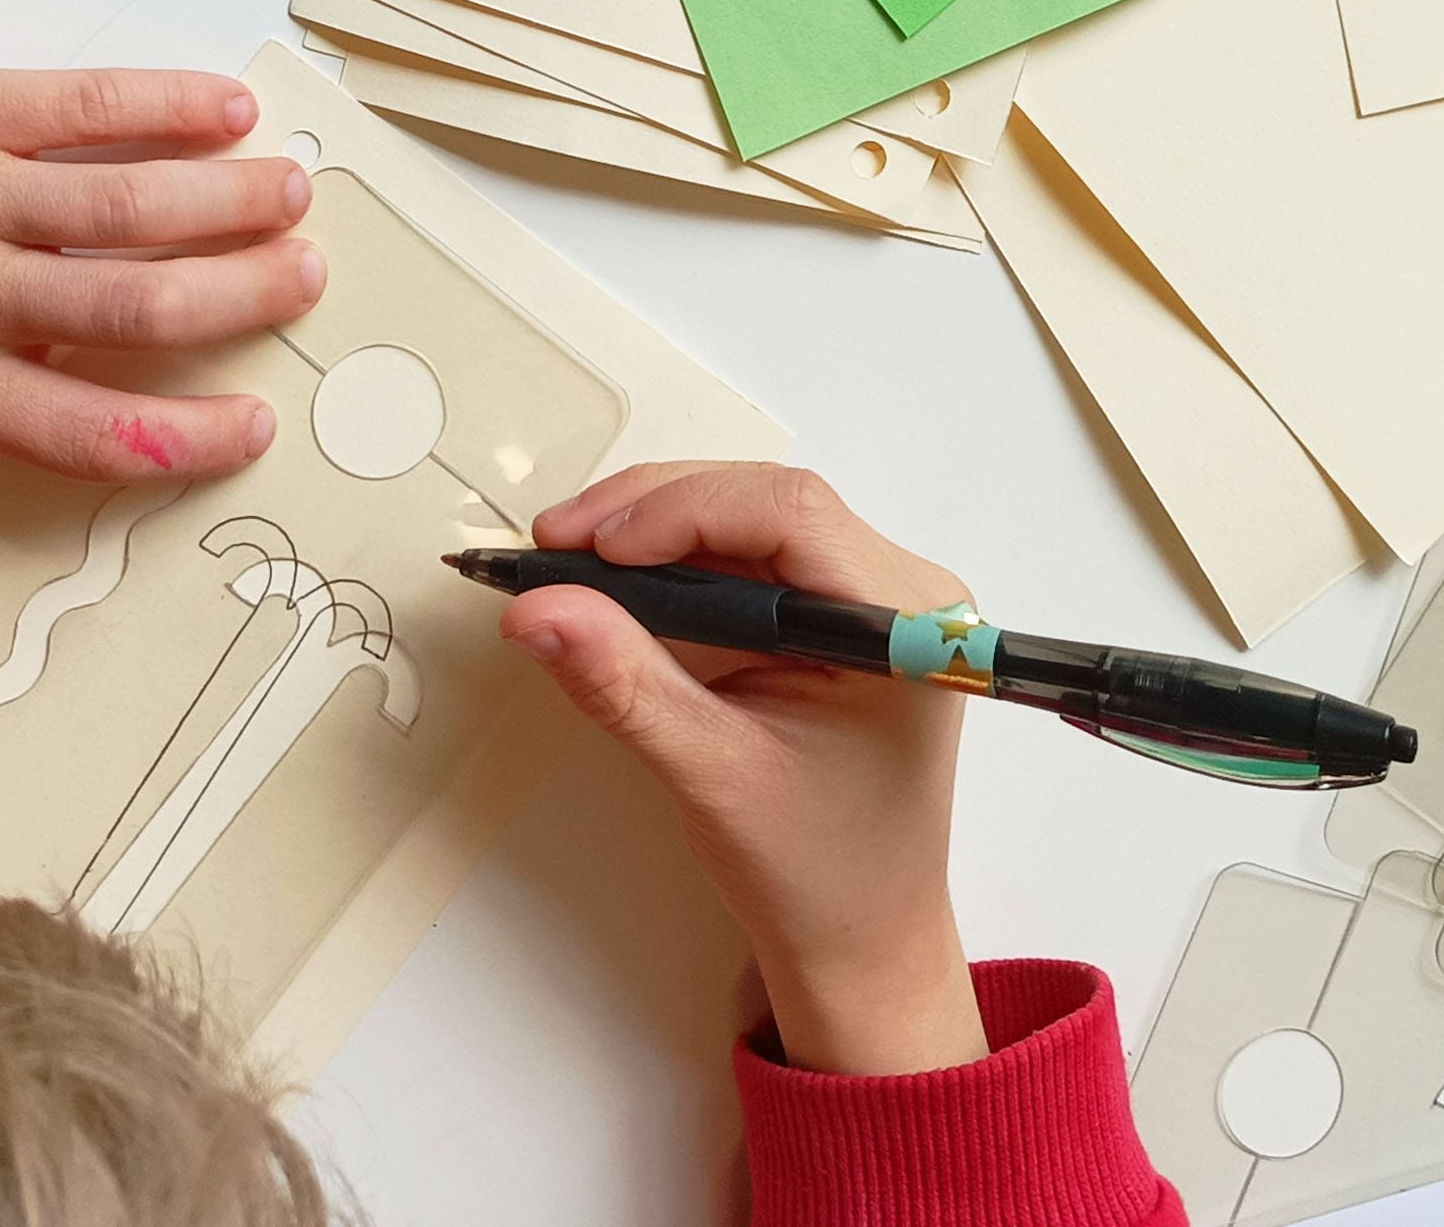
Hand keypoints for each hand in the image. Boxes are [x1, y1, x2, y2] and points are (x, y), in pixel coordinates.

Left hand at [0, 60, 318, 698]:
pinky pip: (78, 105)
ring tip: (296, 197)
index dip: (187, 434)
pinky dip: (159, 104)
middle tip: (307, 283)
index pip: (95, 426)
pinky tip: (226, 105)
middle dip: (237, 297)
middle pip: (139, 304)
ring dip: (224, 200)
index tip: (253, 426)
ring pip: (128, 204)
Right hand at [503, 463, 989, 1076]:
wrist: (860, 940)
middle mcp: (905, 595)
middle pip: (770, 503)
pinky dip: (683, 562)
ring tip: (571, 557)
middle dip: (654, 513)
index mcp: (905, 625)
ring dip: (660, 531)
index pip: (789, 514)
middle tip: (555, 545)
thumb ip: (625, 681)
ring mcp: (874, 601)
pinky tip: (619, 577)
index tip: (586, 546)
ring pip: (755, 521)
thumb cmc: (813, 870)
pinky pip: (757, 559)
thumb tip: (538, 609)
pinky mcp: (839, 617)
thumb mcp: (710, 772)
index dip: (679, 511)